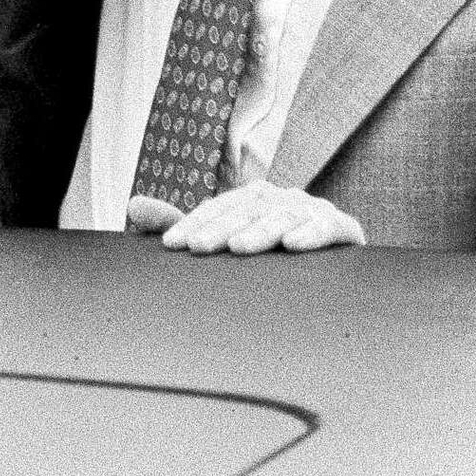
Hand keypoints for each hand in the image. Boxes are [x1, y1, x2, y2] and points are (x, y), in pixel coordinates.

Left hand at [126, 183, 364, 253]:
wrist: (325, 276)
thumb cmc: (265, 258)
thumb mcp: (219, 241)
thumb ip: (180, 224)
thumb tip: (132, 203)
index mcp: (255, 198)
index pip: (221, 207)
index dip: (197, 223)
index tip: (173, 245)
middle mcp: (283, 198)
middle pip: (250, 209)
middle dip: (223, 228)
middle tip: (199, 248)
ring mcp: (313, 210)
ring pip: (285, 216)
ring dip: (262, 231)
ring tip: (240, 248)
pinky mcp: (343, 229)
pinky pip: (330, 226)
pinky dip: (312, 233)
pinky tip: (293, 245)